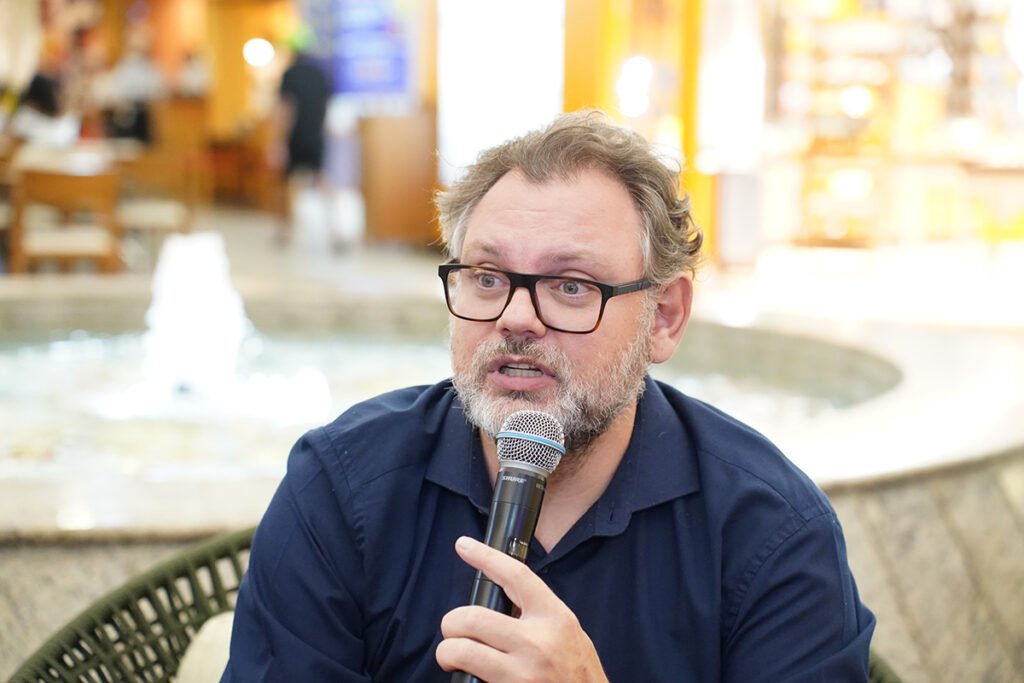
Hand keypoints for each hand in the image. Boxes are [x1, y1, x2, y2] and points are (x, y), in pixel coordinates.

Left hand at [436, 536, 607, 682]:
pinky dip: (460, 676)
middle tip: (453, 631)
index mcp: (555, 618)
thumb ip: (539, 615)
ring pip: (460, 651)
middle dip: (451, 624)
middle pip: (472, 616)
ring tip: (453, 656)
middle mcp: (537, 643)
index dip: (485, 556)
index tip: (464, 546)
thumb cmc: (579, 676)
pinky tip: (468, 676)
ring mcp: (522, 674)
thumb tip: (502, 593)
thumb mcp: (569, 633)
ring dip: (448, 653)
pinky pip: (468, 679)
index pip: (516, 575)